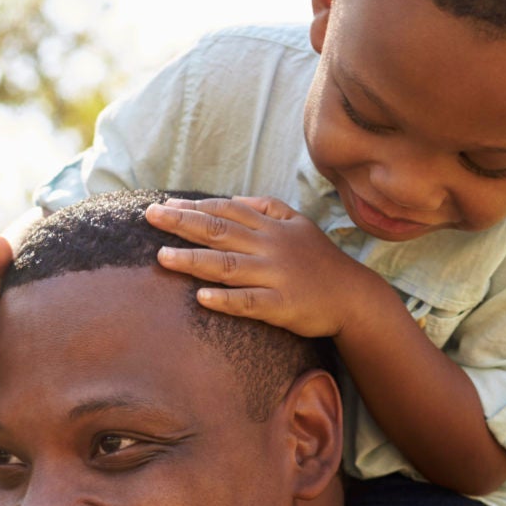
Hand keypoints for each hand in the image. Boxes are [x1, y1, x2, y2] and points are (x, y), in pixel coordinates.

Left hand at [145, 196, 370, 338]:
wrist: (354, 298)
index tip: (165, 205)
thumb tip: (233, 199)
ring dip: (193, 261)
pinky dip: (225, 300)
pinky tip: (201, 297)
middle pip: (220, 231)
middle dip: (182, 223)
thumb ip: (266, 208)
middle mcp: (271, 247)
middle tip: (151, 216)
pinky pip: (249, 303)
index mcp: (272, 227)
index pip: (227, 211)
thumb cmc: (320, 261)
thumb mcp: (298, 224)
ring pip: (227, 266)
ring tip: (162, 257)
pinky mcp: (282, 306)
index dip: (195, 207)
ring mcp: (276, 277)